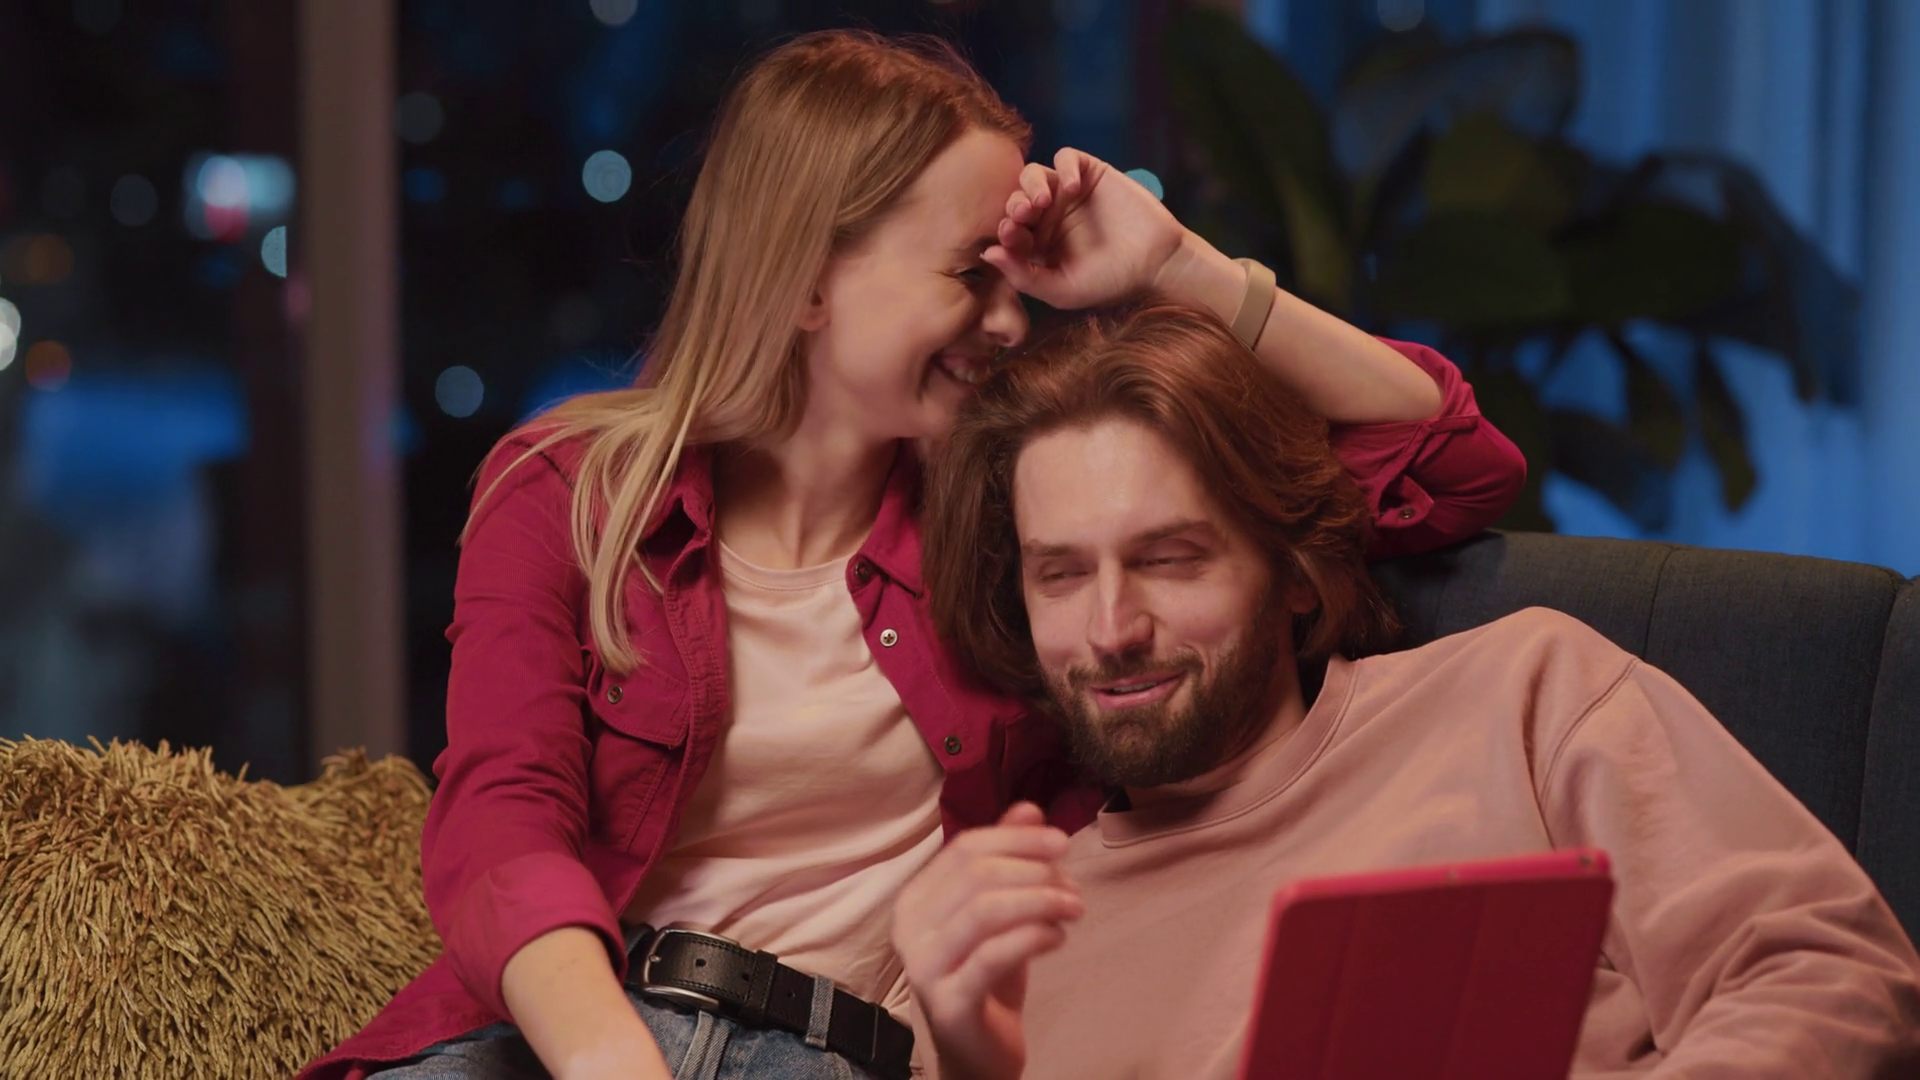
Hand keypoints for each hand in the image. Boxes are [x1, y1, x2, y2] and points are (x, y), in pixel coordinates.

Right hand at [892, 803, 1084, 1079]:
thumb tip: (1030, 809)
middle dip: (1035, 872)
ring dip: (1040, 901)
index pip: (964, 849)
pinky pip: (994, 955)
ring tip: (1074, 909)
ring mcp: (925, 967)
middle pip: (976, 876)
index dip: (1016, 839)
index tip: (1062, 842)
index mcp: (916, 898)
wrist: (976, 1050)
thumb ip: (1009, 859)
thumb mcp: (1001, 910)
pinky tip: (1058, 937)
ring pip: (984, 911)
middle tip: (1074, 886)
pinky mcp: (950, 1003)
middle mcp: (909, 929)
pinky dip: (1035, 936)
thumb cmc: (986, 974)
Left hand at [982, 148, 1187, 311]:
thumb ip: (1023, 276)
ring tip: (1043, 203)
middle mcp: (1047, 217)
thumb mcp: (1061, 289)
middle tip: (1023, 216)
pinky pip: (1066, 157)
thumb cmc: (1109, 282)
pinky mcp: (1090, 174)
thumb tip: (987, 254)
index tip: (1009, 237)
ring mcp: (1067, 194)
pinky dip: (1064, 167)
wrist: (1157, 263)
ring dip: (1031, 185)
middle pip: (1016, 199)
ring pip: (1033, 175)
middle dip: (1014, 207)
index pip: (1008, 231)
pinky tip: (1072, 188)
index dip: (1004, 231)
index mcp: (1036, 245)